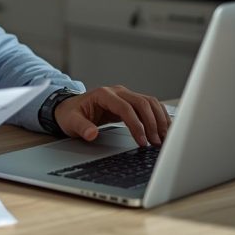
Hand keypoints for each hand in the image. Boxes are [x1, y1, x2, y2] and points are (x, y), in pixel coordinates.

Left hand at [54, 85, 169, 146]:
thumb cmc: (71, 114)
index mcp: (104, 94)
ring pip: (150, 103)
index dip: (136, 125)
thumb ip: (81, 127)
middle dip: (152, 123)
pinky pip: (149, 106)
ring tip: (164, 138)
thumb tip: (91, 134)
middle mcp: (118, 92)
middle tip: (156, 143)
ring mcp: (125, 95)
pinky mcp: (130, 102)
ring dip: (159, 119)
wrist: (70, 108)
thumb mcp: (71, 122)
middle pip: (142, 103)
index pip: (126, 108)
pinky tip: (164, 129)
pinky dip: (158, 116)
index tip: (142, 142)